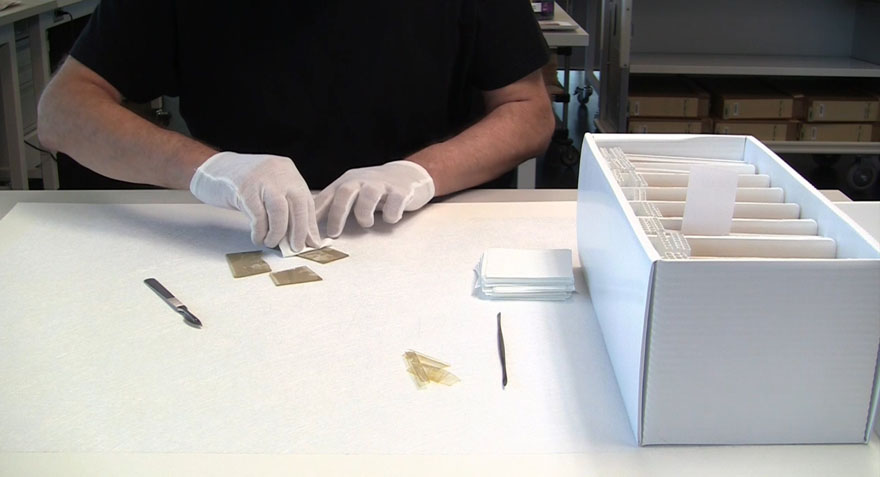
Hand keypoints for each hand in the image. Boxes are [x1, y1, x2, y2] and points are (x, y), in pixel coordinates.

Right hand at [189, 152, 321, 250]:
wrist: (212, 168)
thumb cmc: (243, 183)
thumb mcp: (269, 190)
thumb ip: (285, 207)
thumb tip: (301, 236)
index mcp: (288, 171)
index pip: (307, 200)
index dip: (310, 224)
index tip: (312, 243)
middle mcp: (278, 172)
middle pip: (298, 204)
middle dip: (300, 230)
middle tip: (296, 248)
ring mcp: (261, 178)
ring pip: (280, 210)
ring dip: (278, 232)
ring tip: (272, 243)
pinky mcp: (244, 188)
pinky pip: (258, 215)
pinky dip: (260, 231)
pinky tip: (258, 238)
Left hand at [315, 160, 434, 236]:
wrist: (406, 175)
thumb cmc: (374, 188)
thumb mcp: (352, 192)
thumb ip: (333, 204)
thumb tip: (308, 224)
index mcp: (347, 182)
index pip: (328, 196)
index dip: (317, 215)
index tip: (311, 234)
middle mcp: (363, 180)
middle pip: (345, 193)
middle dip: (337, 214)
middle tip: (334, 233)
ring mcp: (382, 184)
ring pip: (369, 195)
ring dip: (364, 213)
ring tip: (366, 224)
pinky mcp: (401, 190)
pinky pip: (395, 201)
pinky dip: (391, 213)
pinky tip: (390, 218)